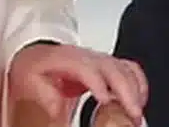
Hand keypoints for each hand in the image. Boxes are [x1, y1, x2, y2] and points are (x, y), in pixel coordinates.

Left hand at [8, 43, 145, 124]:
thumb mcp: (30, 81)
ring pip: (124, 67)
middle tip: (132, 113)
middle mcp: (86, 56)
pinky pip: (129, 68)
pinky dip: (138, 84)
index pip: (86, 67)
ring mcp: (99, 59)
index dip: (99, 82)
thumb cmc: (34, 69)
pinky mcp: (108, 65)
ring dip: (135, 89)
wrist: (36, 55)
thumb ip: (45, 95)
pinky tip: (139, 100)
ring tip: (136, 112)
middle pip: (112, 67)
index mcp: (65, 58)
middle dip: (126, 89)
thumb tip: (56, 107)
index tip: (106, 100)